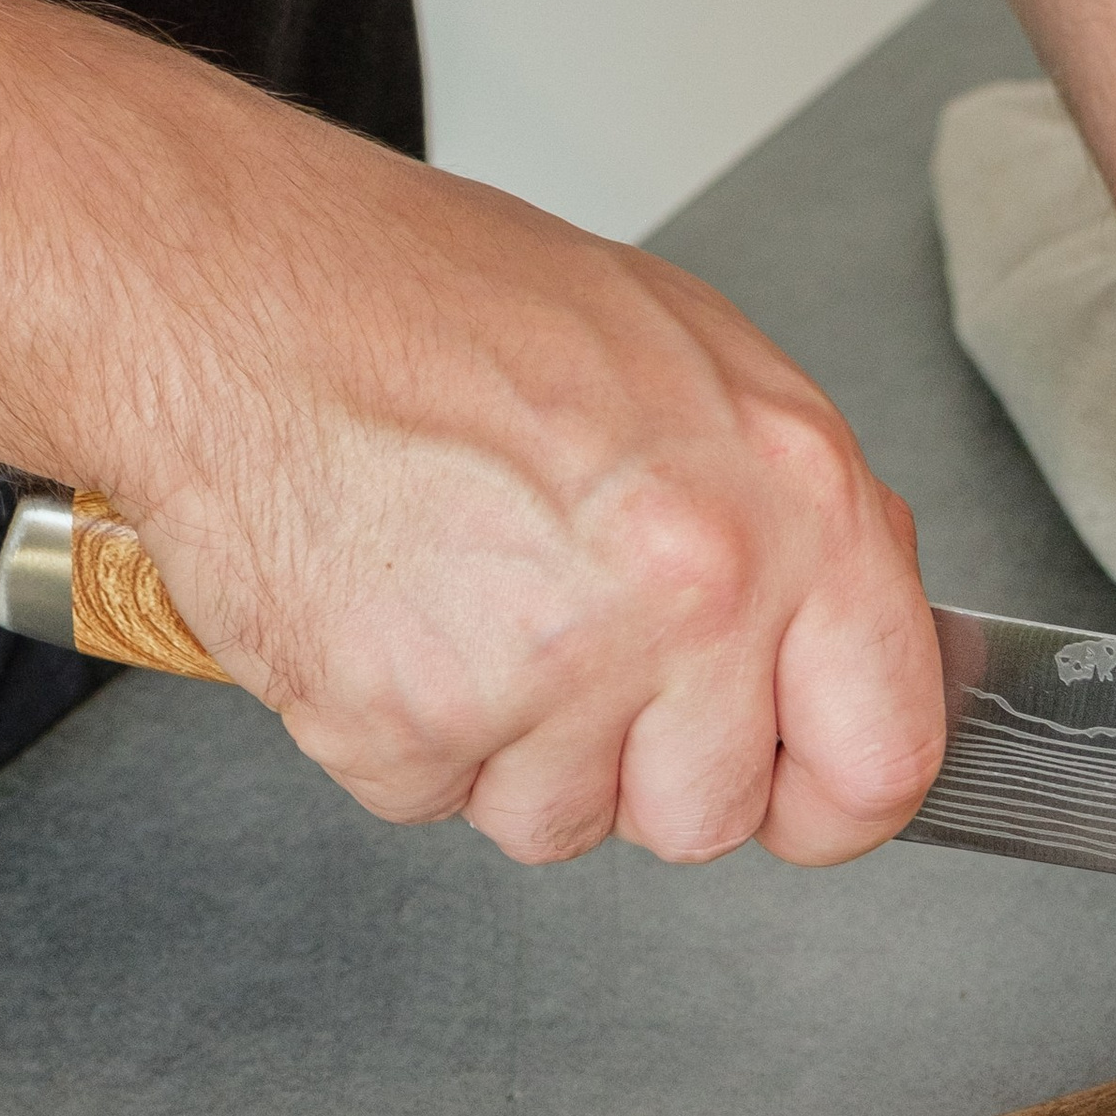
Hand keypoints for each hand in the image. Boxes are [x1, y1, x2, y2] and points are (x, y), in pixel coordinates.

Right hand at [0, 0, 943, 870]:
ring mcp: (550, 670)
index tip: (793, 786)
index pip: (886, 753)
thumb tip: (853, 646)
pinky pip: (438, 803)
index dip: (832, 793)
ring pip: (566, 826)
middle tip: (566, 632)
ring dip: (513, 747)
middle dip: (640, 760)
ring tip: (464, 595)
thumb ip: (793, 523)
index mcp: (790, 502)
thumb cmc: (439, 306)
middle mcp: (690, 594)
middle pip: (709, 816)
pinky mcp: (408, 724)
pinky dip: (402, 730)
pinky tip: (388, 610)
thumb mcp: (689, 366)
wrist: (230, 290)